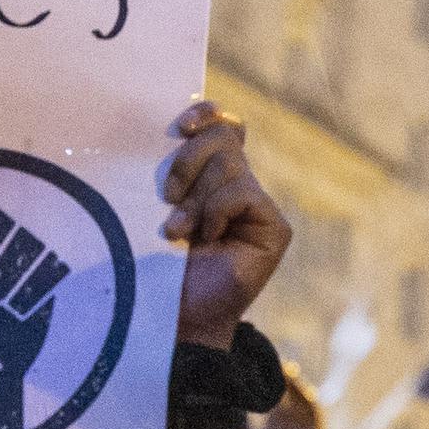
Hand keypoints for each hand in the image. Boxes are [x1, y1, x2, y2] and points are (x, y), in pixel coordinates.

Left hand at [157, 99, 290, 343]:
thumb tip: (174, 126)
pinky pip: (242, 192)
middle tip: (167, 196)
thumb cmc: (156, 263)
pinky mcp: (274, 227)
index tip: (179, 125)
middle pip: (223, 136)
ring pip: (230, 164)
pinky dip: (217, 210)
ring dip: (195, 196)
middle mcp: (236, 184)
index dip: (204, 114)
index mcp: (208, 175)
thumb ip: (169, 167)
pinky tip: (208, 237)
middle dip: (187, 160)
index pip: (220, 124)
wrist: (176, 314)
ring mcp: (257, 206)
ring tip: (177, 230)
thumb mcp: (155, 205)